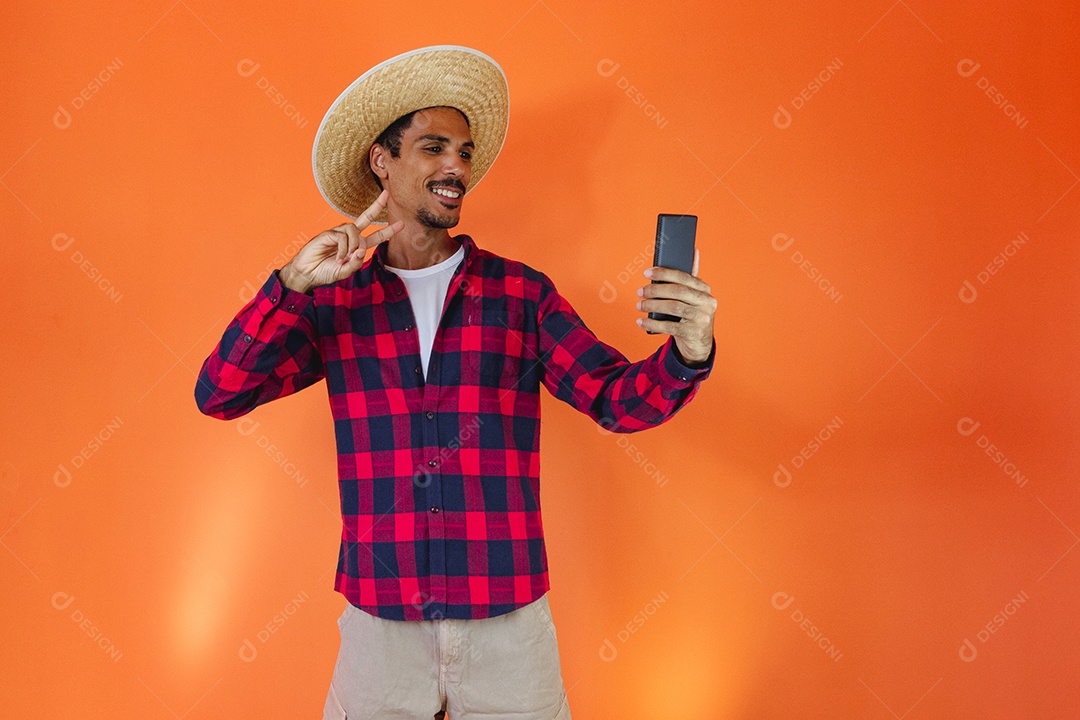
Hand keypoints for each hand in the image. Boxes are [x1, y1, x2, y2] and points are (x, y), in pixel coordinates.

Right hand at [281, 190, 403, 292]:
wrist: (307, 273)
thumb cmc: (325, 272)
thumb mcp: (345, 272)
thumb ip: (356, 264)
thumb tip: (361, 251)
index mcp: (356, 245)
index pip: (375, 236)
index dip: (388, 231)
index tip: (401, 224)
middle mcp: (348, 236)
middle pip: (365, 218)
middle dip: (376, 206)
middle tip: (386, 195)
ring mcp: (337, 233)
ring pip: (354, 230)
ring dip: (353, 245)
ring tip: (345, 258)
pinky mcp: (327, 234)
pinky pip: (342, 237)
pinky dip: (342, 249)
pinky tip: (338, 258)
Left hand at [635, 248, 716, 364]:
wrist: (699, 344)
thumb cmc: (691, 316)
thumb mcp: (693, 297)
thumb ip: (689, 279)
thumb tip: (694, 251)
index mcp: (705, 290)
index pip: (684, 277)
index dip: (664, 273)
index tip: (647, 272)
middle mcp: (707, 302)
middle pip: (678, 291)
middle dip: (656, 290)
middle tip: (640, 291)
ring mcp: (702, 318)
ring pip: (674, 307)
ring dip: (652, 305)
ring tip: (639, 305)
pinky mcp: (694, 333)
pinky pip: (670, 326)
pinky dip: (653, 323)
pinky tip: (641, 321)